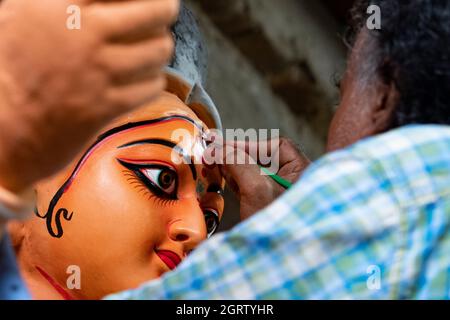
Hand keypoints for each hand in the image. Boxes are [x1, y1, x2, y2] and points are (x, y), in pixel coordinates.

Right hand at [0, 0, 178, 192]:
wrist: (3, 126)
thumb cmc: (8, 68)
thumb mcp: (19, 13)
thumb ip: (59, 0)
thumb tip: (95, 0)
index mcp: (61, 6)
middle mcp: (85, 35)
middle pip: (154, 12)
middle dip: (165, 10)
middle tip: (164, 12)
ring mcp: (99, 72)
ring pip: (159, 51)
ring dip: (160, 48)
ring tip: (154, 48)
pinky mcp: (107, 106)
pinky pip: (152, 86)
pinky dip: (154, 80)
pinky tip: (144, 78)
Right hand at [208, 137, 310, 219]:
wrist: (279, 261)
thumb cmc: (279, 225)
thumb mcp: (257, 189)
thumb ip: (239, 163)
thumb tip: (219, 148)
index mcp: (303, 172)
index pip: (276, 147)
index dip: (248, 144)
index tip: (222, 145)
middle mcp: (293, 180)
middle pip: (263, 158)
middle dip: (236, 154)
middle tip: (212, 152)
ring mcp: (279, 193)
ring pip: (253, 171)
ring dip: (232, 166)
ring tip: (212, 164)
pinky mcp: (266, 204)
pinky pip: (249, 185)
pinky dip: (234, 180)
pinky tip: (221, 177)